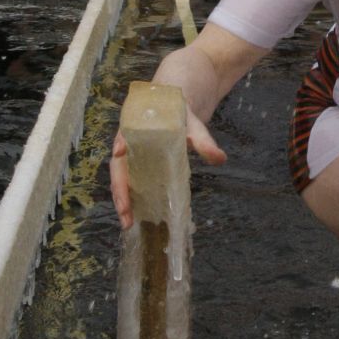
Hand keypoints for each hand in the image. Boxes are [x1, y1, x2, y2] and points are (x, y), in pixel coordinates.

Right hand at [110, 113, 224, 230]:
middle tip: (125, 213)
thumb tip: (220, 158)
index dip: (120, 146)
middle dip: (120, 190)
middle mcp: (128, 144)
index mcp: (138, 127)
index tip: (120, 153)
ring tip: (128, 222)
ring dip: (122, 201)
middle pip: (118, 167)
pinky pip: (130, 185)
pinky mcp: (137, 169)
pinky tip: (134, 218)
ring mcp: (131, 159)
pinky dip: (130, 201)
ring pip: (121, 180)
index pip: (124, 135)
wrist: (179, 116)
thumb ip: (204, 142)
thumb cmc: (182, 119)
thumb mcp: (194, 127)